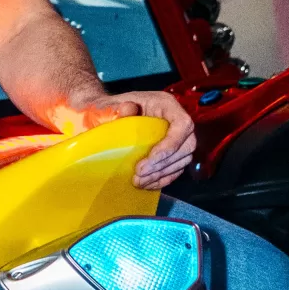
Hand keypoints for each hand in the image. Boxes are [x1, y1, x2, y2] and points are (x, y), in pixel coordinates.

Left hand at [54, 90, 195, 188]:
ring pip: (182, 159)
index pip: (182, 124)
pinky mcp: (171, 152)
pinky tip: (147, 185)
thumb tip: (127, 108)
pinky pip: (175, 168)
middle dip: (164, 163)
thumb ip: (115, 108)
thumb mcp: (106, 106)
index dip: (171, 143)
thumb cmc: (105, 109)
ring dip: (162, 173)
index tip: (151, 158)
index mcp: (165, 104)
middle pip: (186, 145)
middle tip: (140, 174)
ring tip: (139, 181)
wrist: (101, 115)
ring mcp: (176, 137)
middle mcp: (175, 119)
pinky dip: (163, 178)